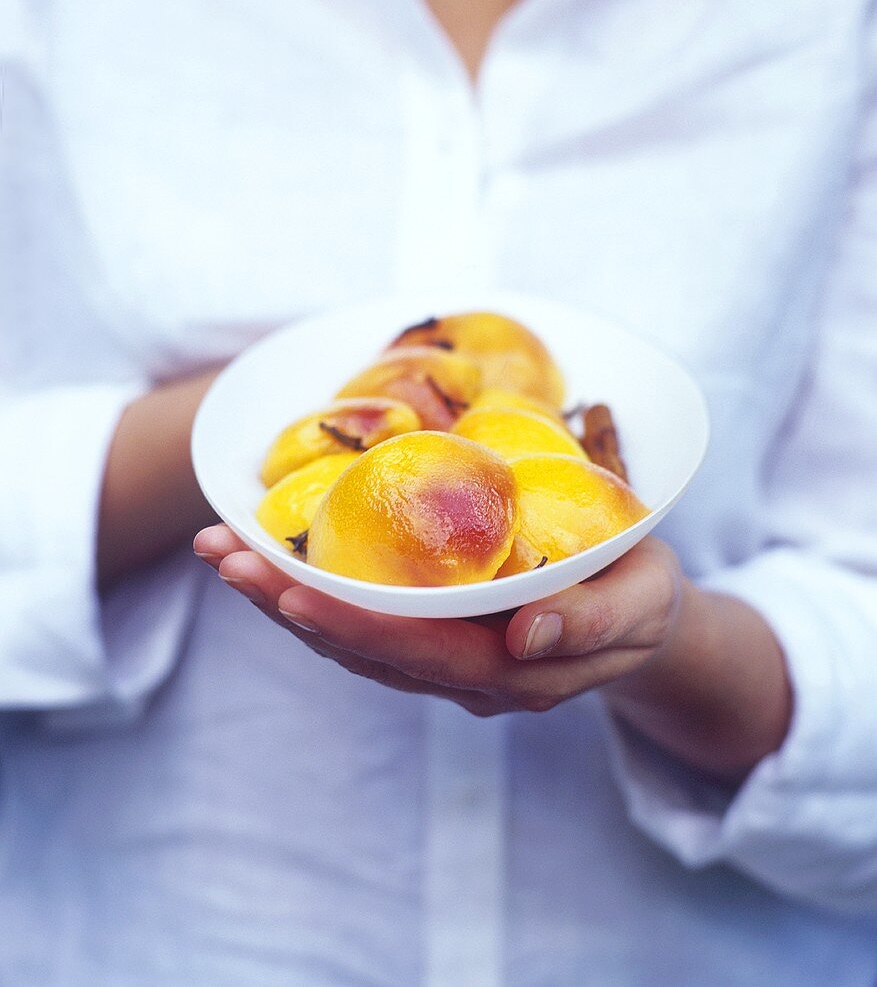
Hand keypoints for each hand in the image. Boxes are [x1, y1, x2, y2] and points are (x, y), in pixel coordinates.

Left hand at [194, 524, 791, 783]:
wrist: (640, 617)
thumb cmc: (642, 596)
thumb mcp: (643, 601)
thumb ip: (595, 623)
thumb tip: (528, 637)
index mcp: (514, 670)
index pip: (421, 653)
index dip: (354, 625)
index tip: (289, 591)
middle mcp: (465, 675)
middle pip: (364, 649)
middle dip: (289, 605)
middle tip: (222, 557)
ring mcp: (446, 659)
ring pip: (352, 639)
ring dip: (283, 599)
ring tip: (222, 553)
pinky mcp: (436, 636)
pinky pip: (366, 623)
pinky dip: (313, 593)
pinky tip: (270, 560)